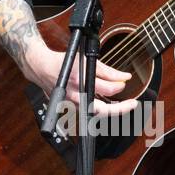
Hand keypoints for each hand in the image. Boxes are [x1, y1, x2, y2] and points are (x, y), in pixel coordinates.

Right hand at [23, 43, 139, 117]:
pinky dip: (101, 109)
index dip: (119, 85)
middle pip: (103, 110)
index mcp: (80, 81)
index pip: (107, 89)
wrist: (42, 69)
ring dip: (111, 110)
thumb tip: (124, 77)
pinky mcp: (71, 108)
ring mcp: (72, 105)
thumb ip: (106, 70)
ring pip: (96, 114)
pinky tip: (109, 105)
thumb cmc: (62, 62)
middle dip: (120, 109)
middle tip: (132, 104)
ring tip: (124, 105)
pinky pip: (90, 112)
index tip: (125, 80)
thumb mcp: (85, 60)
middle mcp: (76, 96)